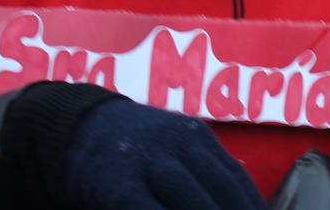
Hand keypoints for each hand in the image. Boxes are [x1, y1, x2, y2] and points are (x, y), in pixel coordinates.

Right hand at [65, 98, 267, 208]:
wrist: (76, 127)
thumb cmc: (133, 149)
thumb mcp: (172, 148)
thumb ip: (202, 172)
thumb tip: (248, 204)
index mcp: (196, 136)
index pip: (235, 177)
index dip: (253, 206)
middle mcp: (177, 143)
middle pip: (220, 188)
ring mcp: (147, 161)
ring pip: (188, 198)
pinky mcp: (117, 184)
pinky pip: (146, 209)